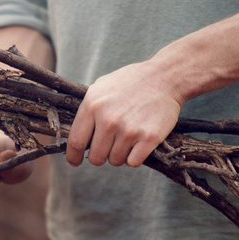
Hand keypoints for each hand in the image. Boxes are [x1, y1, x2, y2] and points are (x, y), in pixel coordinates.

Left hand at [66, 60, 184, 167]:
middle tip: (109, 146)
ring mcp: (129, 130)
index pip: (75, 142)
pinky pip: (133, 162)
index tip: (75, 161)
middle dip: (101, 155)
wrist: (165, 77)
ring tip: (128, 138)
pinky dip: (135, 157)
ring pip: (115, 161)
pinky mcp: (149, 138)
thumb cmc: (131, 82)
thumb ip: (87, 109)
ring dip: (120, 155)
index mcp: (92, 105)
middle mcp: (108, 119)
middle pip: (96, 157)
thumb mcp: (101, 87)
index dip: (73, 156)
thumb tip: (76, 136)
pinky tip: (138, 144)